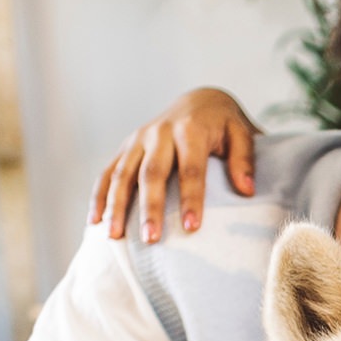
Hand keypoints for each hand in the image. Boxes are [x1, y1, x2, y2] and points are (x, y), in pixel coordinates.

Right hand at [91, 87, 259, 242]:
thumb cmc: (224, 125)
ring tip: (115, 236)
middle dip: (150, 207)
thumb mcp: (242, 134)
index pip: (190, 168)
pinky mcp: (125, 147)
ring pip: (122, 174)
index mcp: (190, 129)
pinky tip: (94, 222)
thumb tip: (246, 190)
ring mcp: (138, 140)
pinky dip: (99, 196)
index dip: (191, 198)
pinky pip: (107, 172)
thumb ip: (244, 160)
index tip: (193, 227)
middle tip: (151, 239)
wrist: (199, 101)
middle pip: (151, 173)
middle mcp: (159, 132)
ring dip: (116, 205)